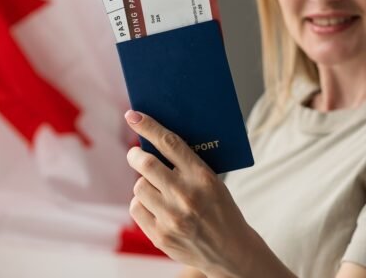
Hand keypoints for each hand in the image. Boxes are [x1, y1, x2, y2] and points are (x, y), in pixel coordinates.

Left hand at [124, 110, 290, 277]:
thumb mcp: (213, 181)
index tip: (133, 115)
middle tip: (135, 154)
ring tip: (156, 189)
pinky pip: (136, 208)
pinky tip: (155, 206)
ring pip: (138, 186)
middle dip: (135, 155)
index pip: (169, 143)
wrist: (231, 250)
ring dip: (143, 184)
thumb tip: (153, 143)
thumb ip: (186, 165)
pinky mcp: (161, 235)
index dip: (148, 126)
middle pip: (145, 163)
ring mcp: (172, 217)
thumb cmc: (220, 209)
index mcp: (202, 176)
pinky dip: (142, 203)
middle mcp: (186, 195)